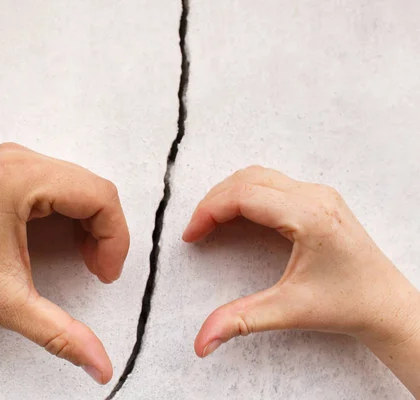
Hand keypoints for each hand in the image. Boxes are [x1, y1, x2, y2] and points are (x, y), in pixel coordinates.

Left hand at [0, 143, 128, 383]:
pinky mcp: (4, 170)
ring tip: (81, 257)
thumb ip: (60, 333)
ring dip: (88, 221)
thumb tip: (100, 366)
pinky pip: (56, 183)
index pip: (100, 195)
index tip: (103, 273)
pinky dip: (68, 212)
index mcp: (22, 178)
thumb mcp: (5, 302)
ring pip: (77, 184)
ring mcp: (11, 161)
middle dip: (104, 231)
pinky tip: (59, 239)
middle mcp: (20, 159)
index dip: (115, 238)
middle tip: (95, 269)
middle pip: (92, 188)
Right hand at [182, 166, 419, 394]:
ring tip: (211, 222)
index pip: (244, 196)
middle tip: (196, 229)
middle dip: (214, 201)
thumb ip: (240, 321)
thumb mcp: (289, 311)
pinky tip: (237, 218)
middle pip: (247, 180)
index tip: (191, 235)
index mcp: (309, 217)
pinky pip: (272, 184)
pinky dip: (246, 195)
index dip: (208, 211)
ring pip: (259, 177)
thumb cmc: (347, 304)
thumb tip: (202, 342)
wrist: (385, 304)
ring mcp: (319, 194)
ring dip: (229, 195)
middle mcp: (315, 197)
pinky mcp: (319, 199)